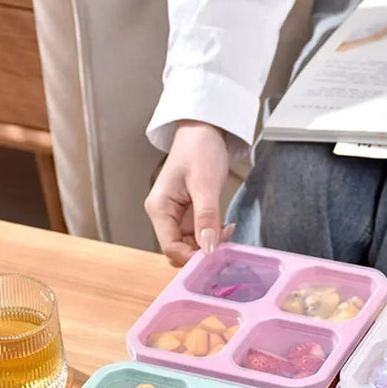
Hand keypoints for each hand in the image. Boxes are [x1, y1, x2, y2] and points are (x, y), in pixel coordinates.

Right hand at [144, 120, 234, 265]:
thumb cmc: (199, 149)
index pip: (171, 248)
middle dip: (203, 252)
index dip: (192, 257)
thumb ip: (206, 217)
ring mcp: (176, 218)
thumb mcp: (205, 183)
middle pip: (180, 251)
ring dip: (210, 246)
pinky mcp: (189, 217)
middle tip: (225, 240)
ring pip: (191, 247)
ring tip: (227, 230)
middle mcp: (164, 216)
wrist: (203, 130)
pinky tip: (225, 227)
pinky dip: (213, 238)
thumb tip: (208, 248)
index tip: (215, 255)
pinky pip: (199, 237)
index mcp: (159, 209)